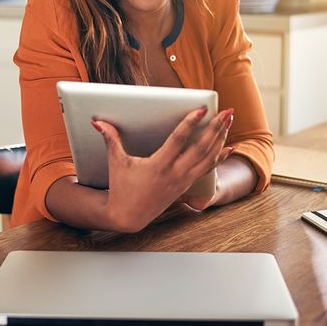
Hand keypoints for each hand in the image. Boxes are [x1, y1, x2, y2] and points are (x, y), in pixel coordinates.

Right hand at [92, 106, 233, 232]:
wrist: (128, 216)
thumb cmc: (121, 188)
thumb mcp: (116, 163)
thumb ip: (110, 139)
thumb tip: (97, 122)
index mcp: (158, 166)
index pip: (179, 141)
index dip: (191, 123)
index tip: (202, 109)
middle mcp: (175, 174)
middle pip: (201, 148)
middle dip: (216, 128)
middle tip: (228, 111)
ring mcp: (183, 180)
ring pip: (208, 158)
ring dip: (220, 138)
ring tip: (229, 121)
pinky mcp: (186, 185)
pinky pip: (207, 169)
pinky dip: (219, 157)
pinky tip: (229, 146)